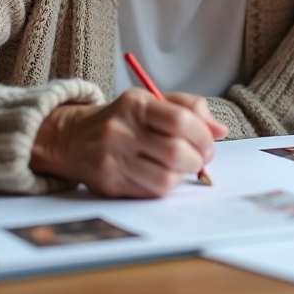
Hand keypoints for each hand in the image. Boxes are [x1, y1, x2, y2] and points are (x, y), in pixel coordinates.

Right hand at [31, 89, 227, 196]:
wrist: (73, 138)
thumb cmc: (122, 119)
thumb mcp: (151, 101)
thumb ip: (189, 109)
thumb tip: (220, 131)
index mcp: (136, 104)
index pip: (181, 120)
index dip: (203, 135)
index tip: (209, 140)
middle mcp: (122, 130)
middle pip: (176, 152)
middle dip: (199, 159)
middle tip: (200, 158)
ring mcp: (114, 158)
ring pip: (166, 178)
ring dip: (183, 176)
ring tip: (182, 167)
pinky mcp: (111, 182)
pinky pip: (151, 192)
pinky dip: (166, 186)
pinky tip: (163, 175)